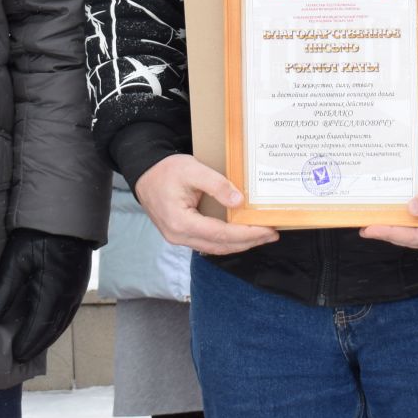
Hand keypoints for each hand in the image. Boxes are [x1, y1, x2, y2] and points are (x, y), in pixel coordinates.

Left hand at [0, 229, 93, 362]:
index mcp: (53, 291)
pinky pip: (68, 312)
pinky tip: (47, 325)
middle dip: (38, 345)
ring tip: (32, 347)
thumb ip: (4, 291)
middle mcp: (69, 295)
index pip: (39, 326)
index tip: (14, 355)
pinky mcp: (80, 284)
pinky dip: (56, 324)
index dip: (27, 343)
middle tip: (22, 357)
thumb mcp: (15, 260)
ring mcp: (78, 290)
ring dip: (48, 336)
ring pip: (63, 322)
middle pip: (54, 329)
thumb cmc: (38, 235)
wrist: (66, 216)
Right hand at [133, 154, 278, 255]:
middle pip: (221, 246)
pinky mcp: (182, 235)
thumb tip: (239, 202)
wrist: (145, 174)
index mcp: (181, 222)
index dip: (247, 234)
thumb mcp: (193, 170)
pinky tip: (241, 234)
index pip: (221, 234)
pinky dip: (227, 241)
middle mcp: (179, 236)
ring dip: (240, 243)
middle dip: (249, 241)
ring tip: (262, 235)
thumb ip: (216, 185)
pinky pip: (208, 243)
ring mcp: (179, 238)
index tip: (268, 229)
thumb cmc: (167, 170)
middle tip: (272, 234)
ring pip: (215, 248)